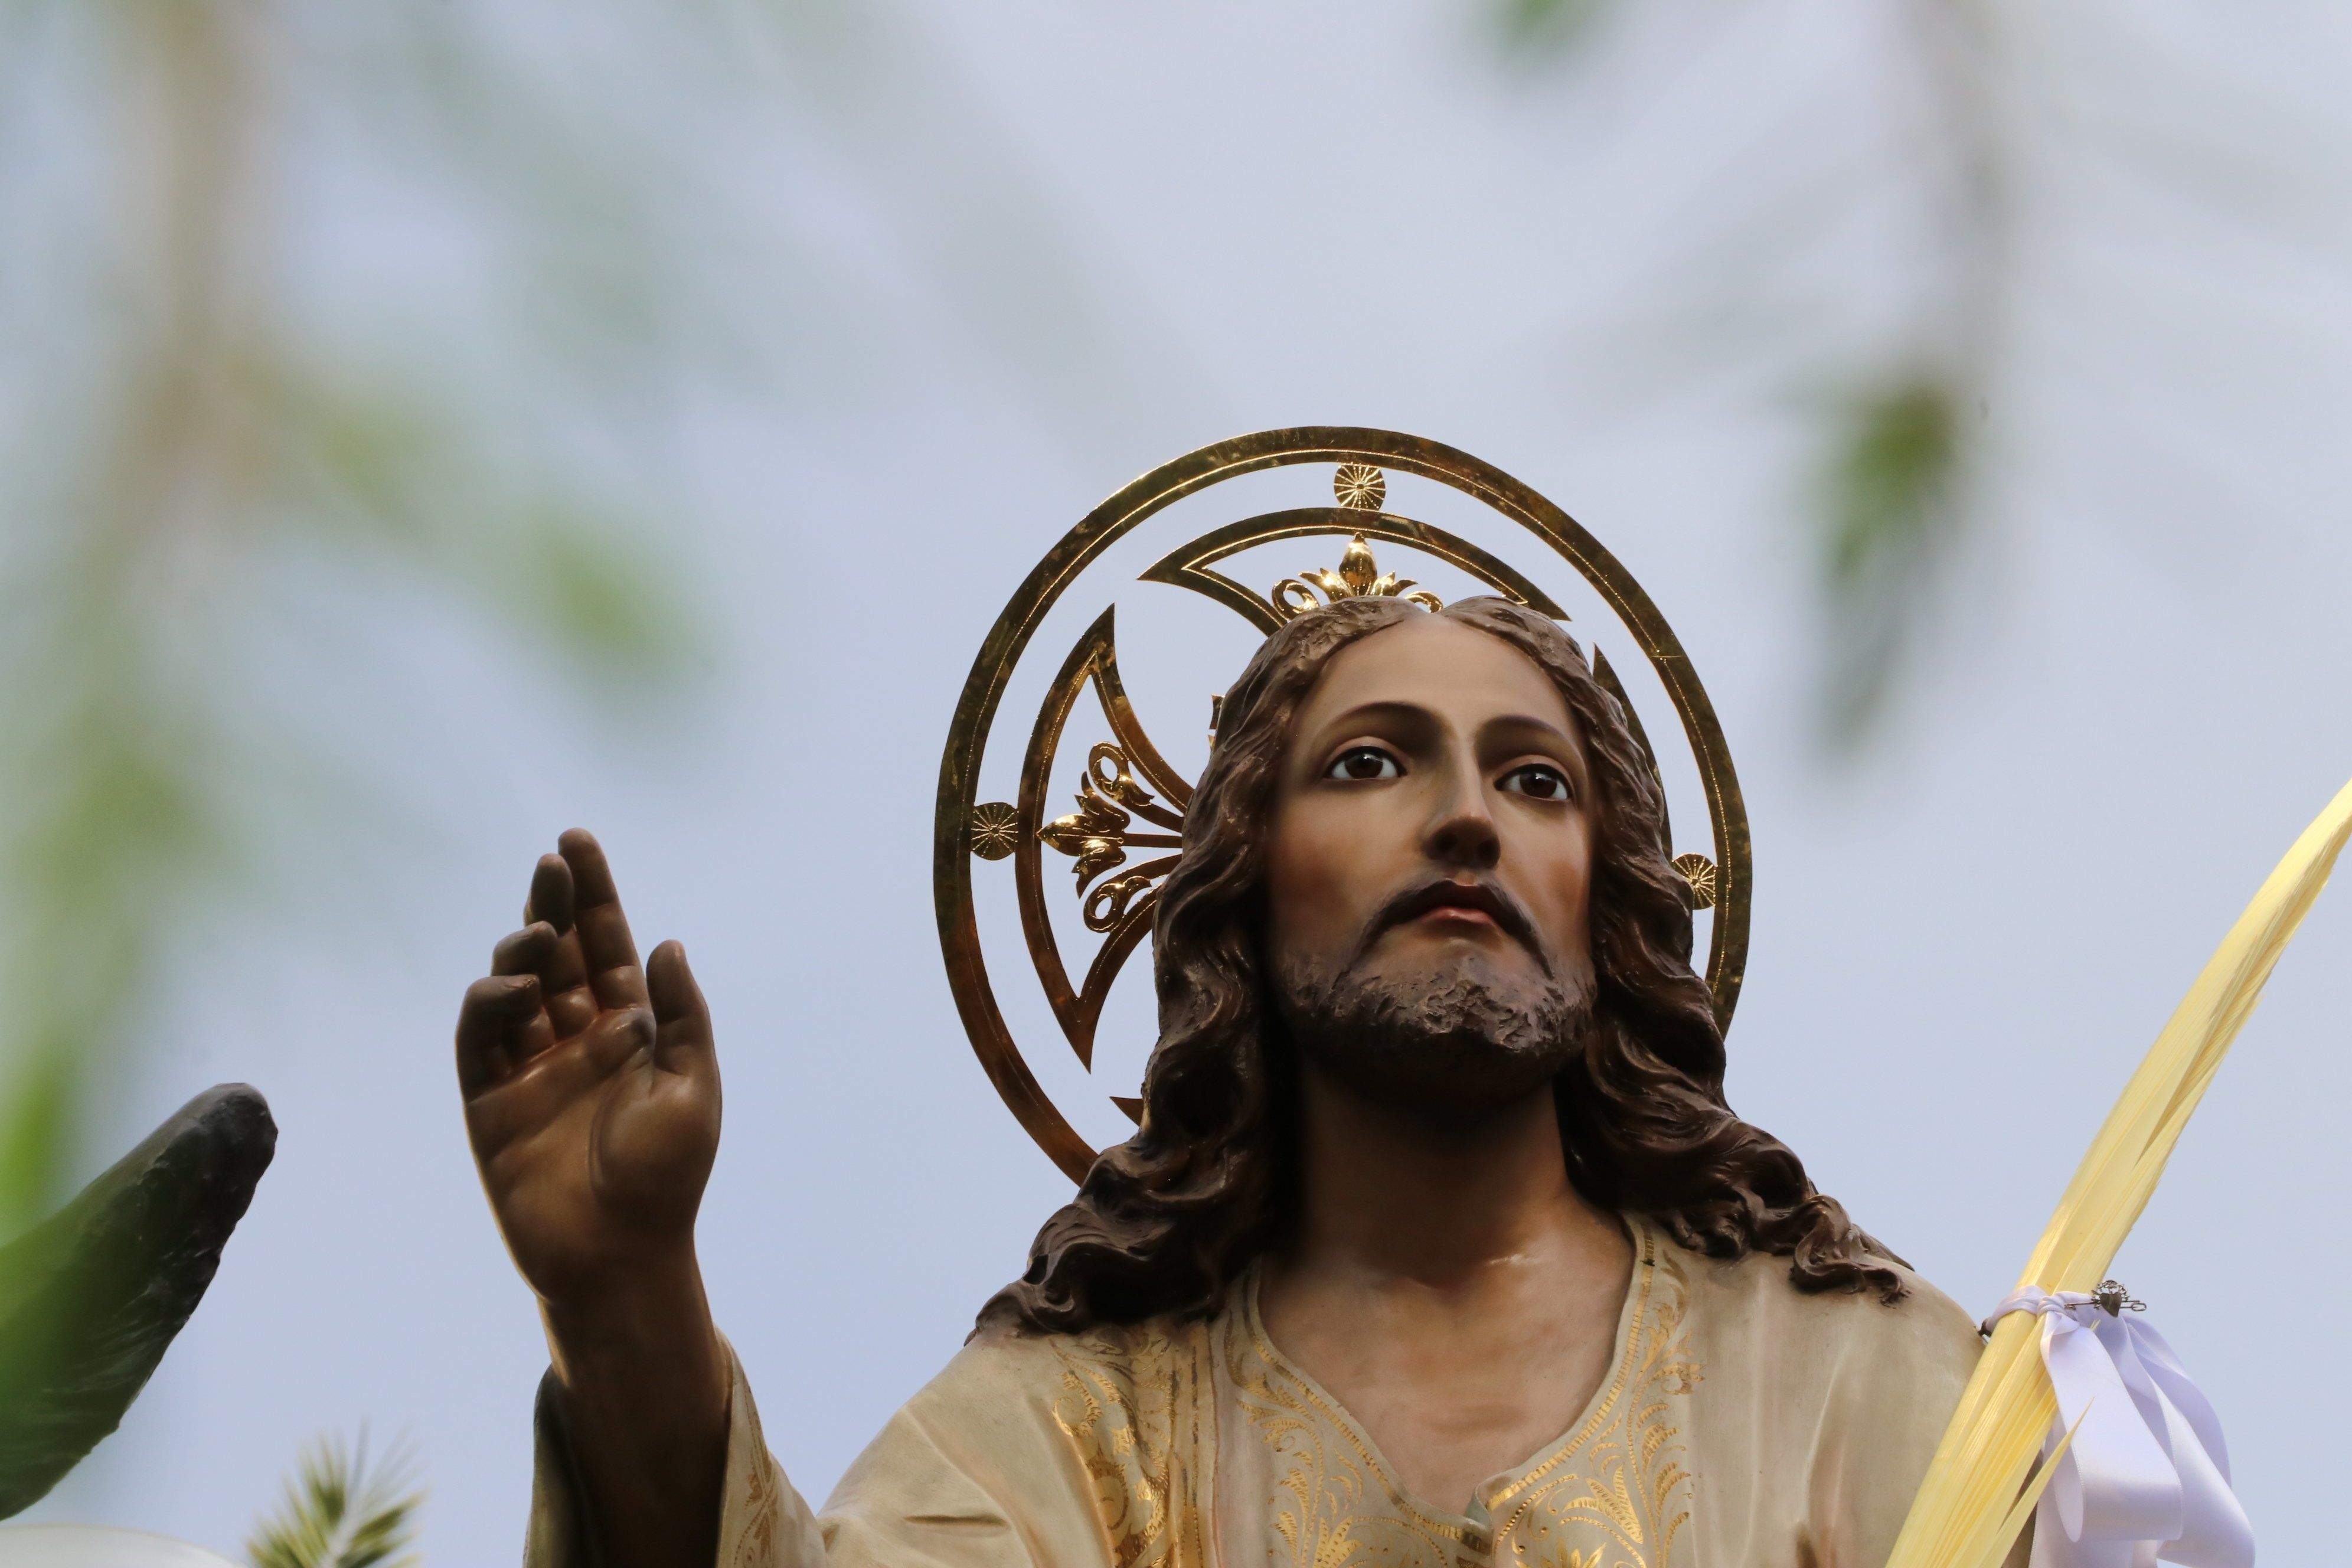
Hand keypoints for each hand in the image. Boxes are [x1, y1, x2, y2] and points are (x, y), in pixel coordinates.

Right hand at [456, 829, 720, 1308]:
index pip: (604, 946)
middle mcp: (577, 1040)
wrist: (619, 1254)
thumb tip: (665, 944)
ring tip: (539, 937)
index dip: (593, 895)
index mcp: (630, 1032)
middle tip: (555, 860)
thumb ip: (681, 1015)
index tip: (578, 843)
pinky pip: (479, 1037)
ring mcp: (529, 1068)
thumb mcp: (694, 1086)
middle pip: (557, 953)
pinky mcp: (489, 1101)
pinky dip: (490, 1004)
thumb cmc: (667, 1177)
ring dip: (522, 951)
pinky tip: (515, 989)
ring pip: (514, 986)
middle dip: (553, 902)